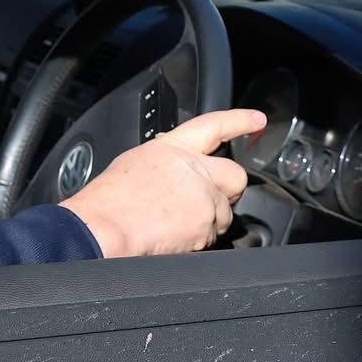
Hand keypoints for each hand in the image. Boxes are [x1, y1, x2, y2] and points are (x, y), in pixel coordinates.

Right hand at [59, 109, 264, 258]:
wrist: (104, 229)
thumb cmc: (109, 202)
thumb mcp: (136, 164)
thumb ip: (167, 165)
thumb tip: (177, 174)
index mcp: (174, 148)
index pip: (214, 126)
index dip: (239, 121)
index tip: (256, 120)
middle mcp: (194, 170)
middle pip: (235, 176)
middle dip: (230, 190)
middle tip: (214, 199)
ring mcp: (203, 199)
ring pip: (225, 213)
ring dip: (209, 221)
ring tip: (177, 226)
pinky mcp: (206, 226)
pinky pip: (213, 236)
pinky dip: (199, 241)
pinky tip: (175, 238)